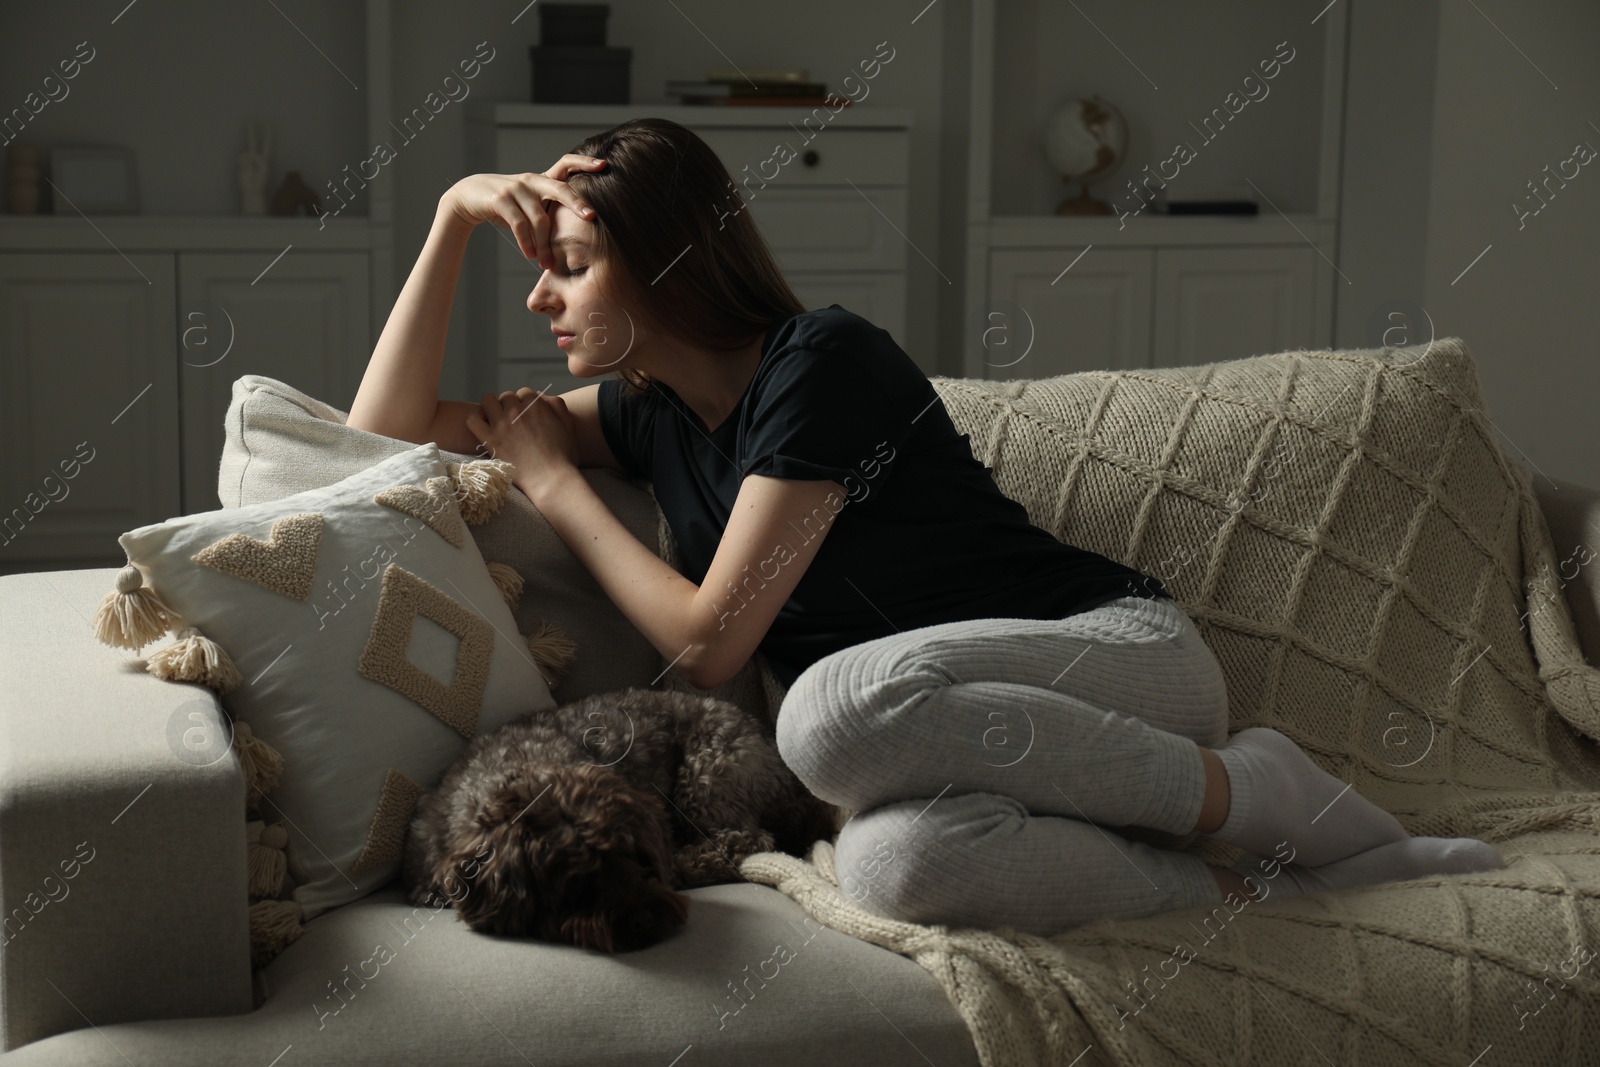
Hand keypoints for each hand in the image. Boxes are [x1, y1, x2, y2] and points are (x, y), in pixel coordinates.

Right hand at [443, 156, 606, 267]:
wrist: (468, 197)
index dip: (585, 163)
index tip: (605, 165)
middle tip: (592, 217)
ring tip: (547, 263)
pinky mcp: (500, 199)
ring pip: (539, 217)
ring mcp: (516, 188)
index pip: (566, 164)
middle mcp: (532, 180)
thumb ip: (549, 210)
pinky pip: (519, 223)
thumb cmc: (506, 204)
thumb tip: (577, 229)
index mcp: (542, 179)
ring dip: (545, 243)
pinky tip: (530, 255)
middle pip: (560, 188)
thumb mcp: (530, 203)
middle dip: (577, 202)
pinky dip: (526, 242)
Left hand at [466, 388, 579, 500]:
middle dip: (510, 406)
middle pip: (506, 396)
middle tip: (514, 422)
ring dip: (492, 409)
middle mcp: (517, 411)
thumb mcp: (568, 425)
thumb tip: (541, 395)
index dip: (526, 404)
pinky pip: (472, 420)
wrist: (551, 480)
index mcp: (536, 405)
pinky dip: (476, 420)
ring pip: (488, 401)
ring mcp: (501, 425)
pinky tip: (484, 429)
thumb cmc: (563, 456)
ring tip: (497, 422)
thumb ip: (557, 405)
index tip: (527, 416)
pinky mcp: (489, 440)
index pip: (524, 392)